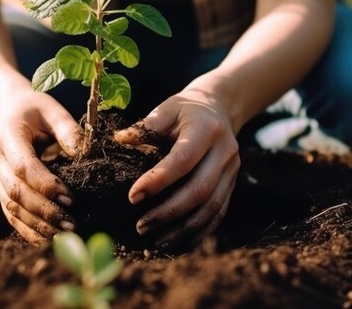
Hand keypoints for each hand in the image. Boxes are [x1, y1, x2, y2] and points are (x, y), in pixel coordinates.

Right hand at [0, 83, 81, 245]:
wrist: (7, 110)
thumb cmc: (35, 109)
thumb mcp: (53, 110)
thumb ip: (68, 130)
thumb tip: (85, 155)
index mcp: (8, 135)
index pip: (23, 166)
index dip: (46, 185)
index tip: (71, 198)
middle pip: (16, 192)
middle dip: (44, 211)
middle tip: (72, 224)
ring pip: (11, 207)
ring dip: (37, 225)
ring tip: (65, 235)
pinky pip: (10, 213)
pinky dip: (27, 229)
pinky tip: (47, 239)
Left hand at [115, 79, 240, 248]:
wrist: (220, 109)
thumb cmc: (185, 111)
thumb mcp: (167, 109)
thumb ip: (146, 126)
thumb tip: (119, 140)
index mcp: (206, 130)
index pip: (182, 160)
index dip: (157, 180)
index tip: (132, 197)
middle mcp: (225, 152)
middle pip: (199, 190)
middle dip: (168, 212)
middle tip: (141, 226)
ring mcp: (232, 171)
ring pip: (211, 208)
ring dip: (183, 228)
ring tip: (156, 240)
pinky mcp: (233, 185)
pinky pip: (218, 214)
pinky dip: (199, 232)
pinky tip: (178, 242)